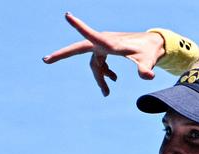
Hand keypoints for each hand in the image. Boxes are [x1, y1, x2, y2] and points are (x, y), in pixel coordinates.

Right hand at [42, 12, 164, 95]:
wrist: (153, 45)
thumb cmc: (149, 51)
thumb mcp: (147, 60)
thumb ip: (146, 69)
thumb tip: (148, 77)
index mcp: (109, 43)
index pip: (91, 35)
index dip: (79, 26)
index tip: (67, 15)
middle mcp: (103, 42)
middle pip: (79, 49)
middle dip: (63, 55)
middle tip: (46, 60)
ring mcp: (103, 46)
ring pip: (93, 64)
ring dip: (99, 78)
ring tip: (107, 93)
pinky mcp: (107, 50)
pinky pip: (99, 63)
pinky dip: (104, 73)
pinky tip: (113, 81)